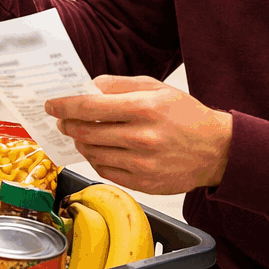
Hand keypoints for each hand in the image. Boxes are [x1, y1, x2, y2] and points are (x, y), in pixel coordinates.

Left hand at [44, 75, 231, 194]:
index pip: (90, 107)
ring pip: (93, 153)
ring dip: (81, 142)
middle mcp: (142, 137)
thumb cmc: (187, 116)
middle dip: (68, 124)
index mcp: (144, 108)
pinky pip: (107, 171)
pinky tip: (99, 150)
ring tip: (81, 134)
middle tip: (63, 120)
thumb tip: (90, 85)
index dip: (64, 105)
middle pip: (87, 132)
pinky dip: (96, 159)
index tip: (52, 105)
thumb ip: (121, 85)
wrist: (217, 150)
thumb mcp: (159, 89)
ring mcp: (142, 164)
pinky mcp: (144, 183)